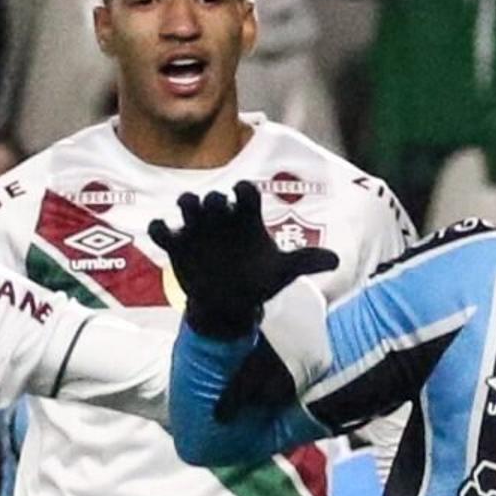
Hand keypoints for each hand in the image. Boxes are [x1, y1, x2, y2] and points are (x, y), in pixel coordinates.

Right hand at [149, 181, 334, 339]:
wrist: (229, 304)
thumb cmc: (257, 281)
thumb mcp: (282, 273)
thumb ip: (305, 261)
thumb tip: (336, 261)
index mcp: (247, 218)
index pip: (247, 193)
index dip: (244, 191)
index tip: (244, 196)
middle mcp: (222, 219)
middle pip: (216, 196)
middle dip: (216, 199)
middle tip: (218, 207)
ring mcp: (198, 230)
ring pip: (187, 204)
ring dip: (187, 204)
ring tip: (190, 211)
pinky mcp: (177, 246)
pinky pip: (161, 230)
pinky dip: (158, 228)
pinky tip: (165, 233)